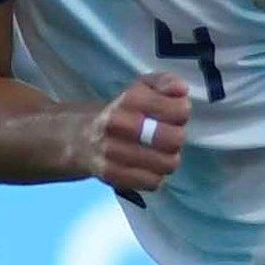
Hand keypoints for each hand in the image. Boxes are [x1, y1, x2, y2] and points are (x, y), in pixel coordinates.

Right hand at [86, 71, 190, 194]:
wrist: (83, 138)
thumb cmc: (123, 111)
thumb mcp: (143, 87)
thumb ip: (165, 82)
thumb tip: (181, 90)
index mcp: (130, 99)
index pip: (178, 110)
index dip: (182, 112)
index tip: (173, 114)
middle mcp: (118, 124)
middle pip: (174, 139)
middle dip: (176, 138)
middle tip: (167, 136)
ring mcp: (112, 151)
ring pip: (166, 164)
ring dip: (168, 159)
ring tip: (158, 152)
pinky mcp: (111, 175)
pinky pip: (152, 182)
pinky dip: (155, 176)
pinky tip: (147, 166)